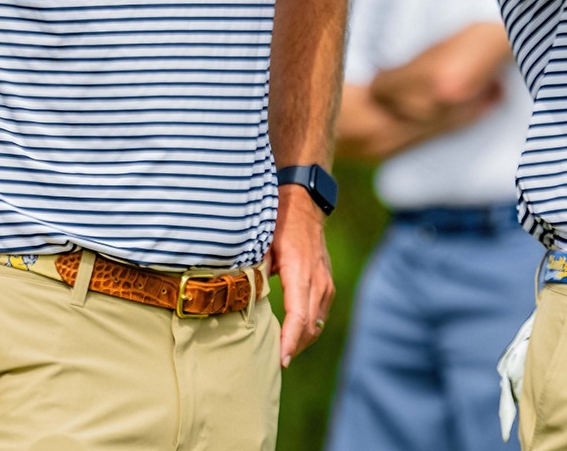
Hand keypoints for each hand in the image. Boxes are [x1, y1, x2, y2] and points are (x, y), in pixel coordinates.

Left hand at [267, 186, 334, 366]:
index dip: (289, 341)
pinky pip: (320, 313)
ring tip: (282, 354)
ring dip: (301, 341)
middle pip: (310, 326)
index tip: (280, 360)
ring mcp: (325, 282)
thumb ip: (254, 270)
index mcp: (300, 272)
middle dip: (293, 348)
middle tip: (274, 364)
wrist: (304, 201)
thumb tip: (239, 297)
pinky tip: (293, 335)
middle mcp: (318, 281)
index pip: (299, 317)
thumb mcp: (261, 242)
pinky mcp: (326, 282)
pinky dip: (308, 328)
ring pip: (317, 323)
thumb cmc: (279, 221)